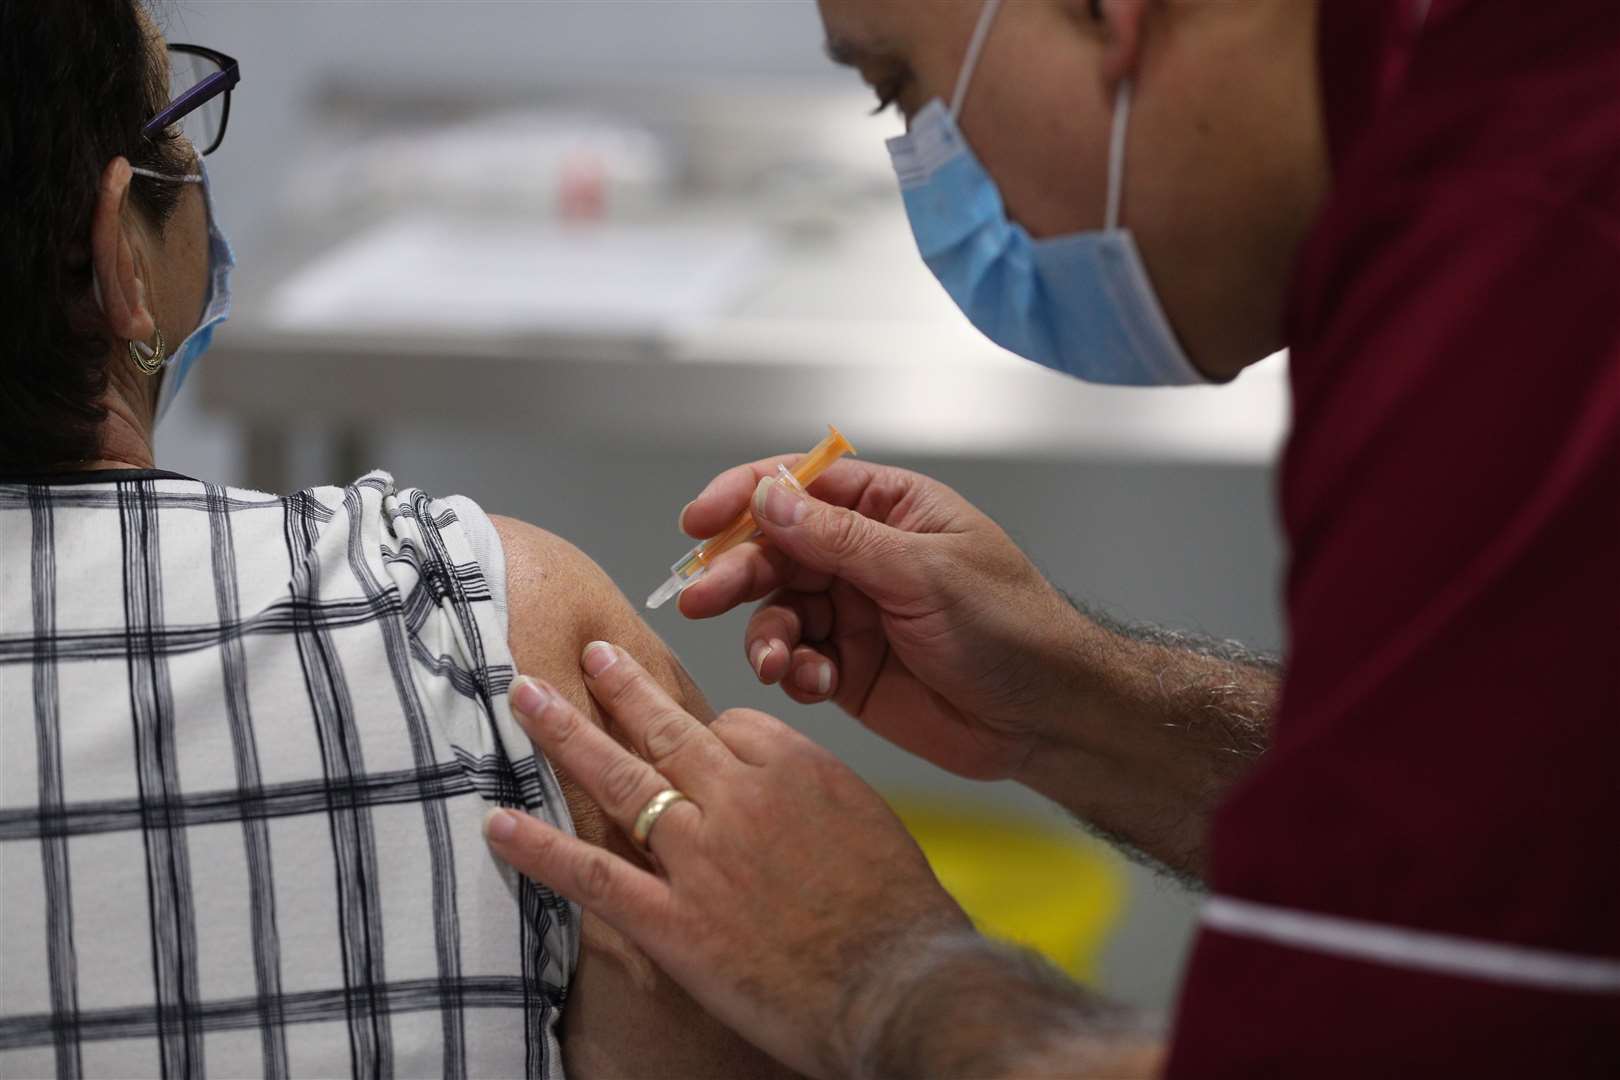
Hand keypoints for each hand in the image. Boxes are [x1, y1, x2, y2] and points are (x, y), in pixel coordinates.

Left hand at [484, 643, 972, 1079]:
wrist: (901, 984)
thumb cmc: (899, 913)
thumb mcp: (867, 817)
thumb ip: (810, 788)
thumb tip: (772, 781)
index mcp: (792, 765)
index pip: (730, 724)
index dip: (706, 733)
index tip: (693, 739)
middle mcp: (738, 796)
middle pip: (664, 725)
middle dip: (619, 684)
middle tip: (587, 651)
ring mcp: (700, 856)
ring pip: (619, 777)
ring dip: (564, 732)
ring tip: (524, 695)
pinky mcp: (674, 920)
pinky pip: (595, 875)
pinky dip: (541, 848)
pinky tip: (498, 824)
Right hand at [675, 457, 1088, 781]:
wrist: (1045, 717)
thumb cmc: (1010, 626)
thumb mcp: (924, 572)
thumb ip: (839, 540)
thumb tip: (768, 497)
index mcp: (889, 510)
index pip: (801, 485)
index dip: (746, 497)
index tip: (701, 520)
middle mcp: (863, 555)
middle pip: (775, 549)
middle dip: (737, 573)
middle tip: (702, 597)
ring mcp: (854, 612)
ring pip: (777, 609)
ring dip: (766, 634)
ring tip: (774, 661)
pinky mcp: (848, 668)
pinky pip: (796, 660)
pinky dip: (793, 671)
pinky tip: (815, 682)